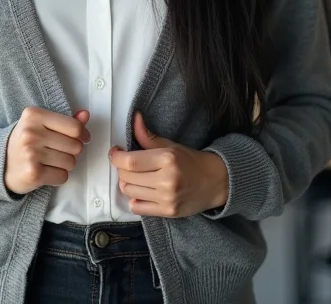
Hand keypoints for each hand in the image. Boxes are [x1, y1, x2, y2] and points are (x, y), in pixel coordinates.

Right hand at [4, 107, 90, 194]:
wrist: (0, 164)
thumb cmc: (26, 141)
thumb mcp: (41, 124)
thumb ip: (65, 120)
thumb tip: (85, 115)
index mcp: (34, 115)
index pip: (73, 126)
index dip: (83, 134)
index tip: (83, 138)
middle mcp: (31, 133)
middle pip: (75, 146)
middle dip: (72, 151)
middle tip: (59, 151)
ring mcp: (31, 154)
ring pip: (71, 162)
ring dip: (65, 164)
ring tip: (51, 161)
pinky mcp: (33, 173)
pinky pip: (63, 176)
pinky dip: (59, 176)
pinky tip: (47, 171)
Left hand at [109, 111, 228, 217]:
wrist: (215, 181)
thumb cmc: (190, 160)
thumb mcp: (170, 145)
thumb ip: (148, 136)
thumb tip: (135, 118)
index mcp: (167, 159)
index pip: (130, 161)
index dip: (116, 157)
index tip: (115, 152)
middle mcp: (167, 180)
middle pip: (127, 177)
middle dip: (121, 169)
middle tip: (127, 164)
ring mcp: (167, 199)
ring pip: (129, 192)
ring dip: (127, 183)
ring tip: (136, 177)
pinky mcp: (168, 212)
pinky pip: (137, 208)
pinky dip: (135, 199)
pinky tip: (142, 191)